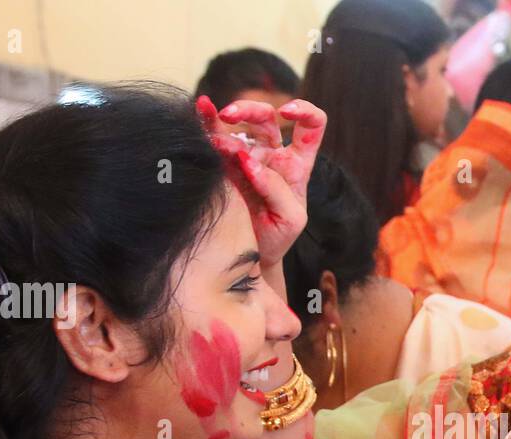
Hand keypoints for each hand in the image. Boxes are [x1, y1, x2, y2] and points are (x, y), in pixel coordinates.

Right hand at [195, 95, 326, 266]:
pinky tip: (199, 110)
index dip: (303, 111)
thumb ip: (277, 188)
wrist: (252, 257)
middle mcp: (271, 155)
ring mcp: (245, 158)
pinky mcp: (223, 166)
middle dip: (249, 110)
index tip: (285, 112)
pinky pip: (214, 138)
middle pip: (265, 117)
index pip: (310, 126)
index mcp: (296, 165)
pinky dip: (205, 122)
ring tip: (213, 140)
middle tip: (229, 116)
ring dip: (220, 124)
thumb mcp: (290, 219)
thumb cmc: (277, 238)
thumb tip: (249, 161)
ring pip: (236, 127)